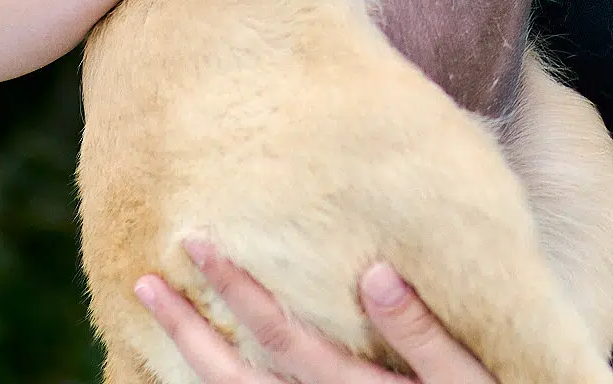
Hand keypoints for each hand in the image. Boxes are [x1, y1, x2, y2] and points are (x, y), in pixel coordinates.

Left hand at [136, 244, 496, 382]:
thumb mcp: (468, 376)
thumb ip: (422, 330)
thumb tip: (373, 273)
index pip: (279, 335)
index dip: (235, 289)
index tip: (197, 243)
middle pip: (238, 376)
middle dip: (187, 327)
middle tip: (144, 279)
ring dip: (189, 359)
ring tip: (152, 314)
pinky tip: (195, 365)